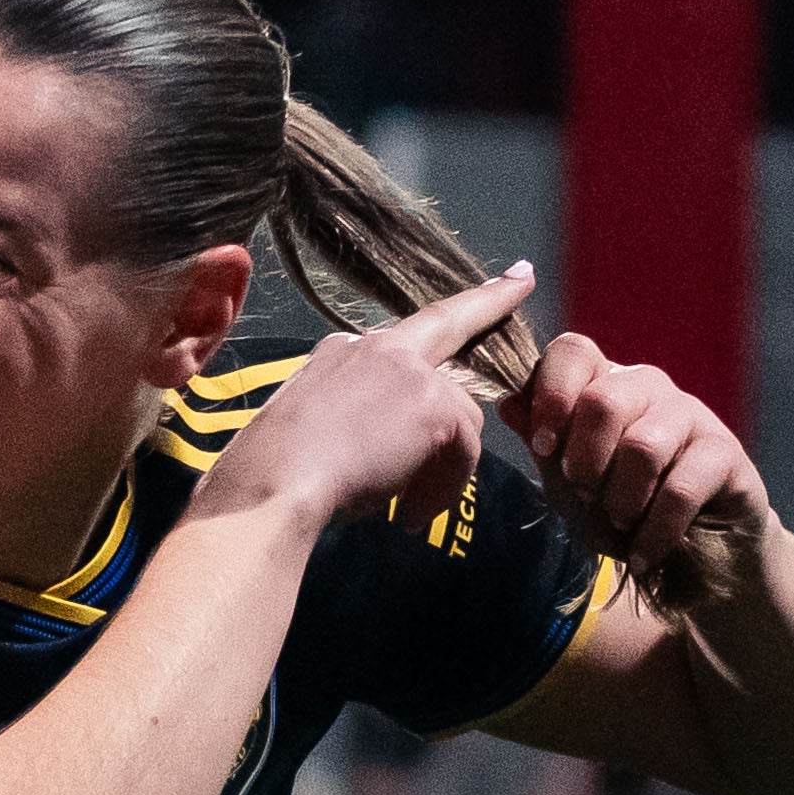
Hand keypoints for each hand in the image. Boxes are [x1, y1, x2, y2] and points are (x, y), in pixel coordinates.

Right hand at [188, 262, 538, 533]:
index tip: (477, 284)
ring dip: (443, 468)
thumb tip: (385, 451)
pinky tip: (411, 515)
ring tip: (409, 511)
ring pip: (460, 416)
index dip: (439, 313)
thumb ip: (353, 419)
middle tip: (521, 279)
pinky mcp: (434, 403)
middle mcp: (377, 347)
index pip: (403, 329)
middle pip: (448, 324)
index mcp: (343, 352)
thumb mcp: (311, 428)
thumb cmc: (273, 472)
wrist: (272, 482)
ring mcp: (408, 370)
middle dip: (491, 299)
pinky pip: (465, 450)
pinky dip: (445, 488)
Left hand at [503, 324, 766, 577]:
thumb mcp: (570, 485)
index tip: (545, 447)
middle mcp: (647, 387)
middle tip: (588, 497)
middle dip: (584, 464)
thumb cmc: (623, 513)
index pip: (572, 351)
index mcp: (603, 383)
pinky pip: (681, 489)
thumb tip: (509, 404)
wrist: (694, 559)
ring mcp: (691, 415)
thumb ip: (544, 444)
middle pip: (602, 400)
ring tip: (622, 525)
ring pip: (642, 447)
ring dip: (621, 502)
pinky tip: (645, 555)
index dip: (550, 394)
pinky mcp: (726, 454)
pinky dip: (654, 532)